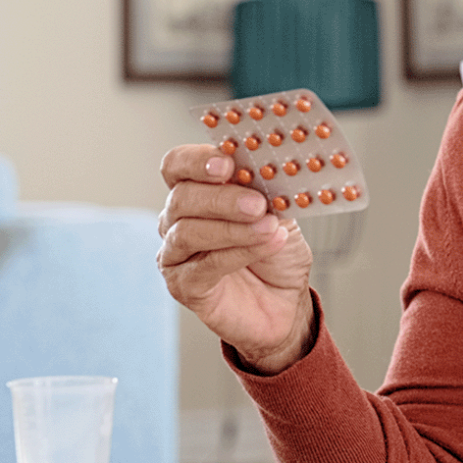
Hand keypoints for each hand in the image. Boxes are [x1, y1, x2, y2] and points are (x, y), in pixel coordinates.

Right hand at [157, 145, 315, 372]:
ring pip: (187, 232)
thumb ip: (267, 190)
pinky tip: (267, 245)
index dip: (197, 160)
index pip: (177, 165)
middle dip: (221, 198)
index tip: (228, 163)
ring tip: (268, 227)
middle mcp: (177, 220)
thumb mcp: (279, 212)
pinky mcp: (183, 285)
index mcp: (196, 191)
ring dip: (232, 228)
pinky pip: (203, 265)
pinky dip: (238, 253)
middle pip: (181, 197)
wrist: (286, 302)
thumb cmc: (277, 254)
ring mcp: (175, 254)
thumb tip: (268, 168)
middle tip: (257, 203)